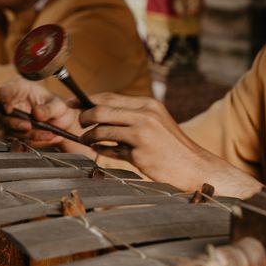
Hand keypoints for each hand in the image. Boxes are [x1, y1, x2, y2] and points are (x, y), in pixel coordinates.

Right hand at [0, 78, 90, 154]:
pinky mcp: (16, 134)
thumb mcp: (58, 105)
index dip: (4, 99)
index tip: (9, 108)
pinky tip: (45, 136)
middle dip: (12, 122)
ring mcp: (12, 120)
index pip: (4, 91)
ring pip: (9, 130)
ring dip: (27, 134)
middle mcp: (12, 104)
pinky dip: (32, 140)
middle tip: (27, 126)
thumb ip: (49, 108)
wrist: (63, 124)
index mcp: (19, 89)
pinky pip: (19, 140)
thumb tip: (37, 112)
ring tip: (46, 133)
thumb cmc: (58, 108)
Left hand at [79, 93, 262, 196]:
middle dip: (83, 117)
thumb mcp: (154, 125)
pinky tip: (99, 151)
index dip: (86, 100)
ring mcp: (142, 131)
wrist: (194, 167)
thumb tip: (100, 114)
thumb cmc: (171, 149)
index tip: (71, 103)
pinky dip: (100, 149)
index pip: (108, 97)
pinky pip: (109, 148)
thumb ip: (130, 118)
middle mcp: (144, 113)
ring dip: (88, 136)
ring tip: (86, 140)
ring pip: (101, 128)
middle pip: (100, 109)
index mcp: (147, 104)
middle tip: (79, 125)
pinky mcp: (139, 150)